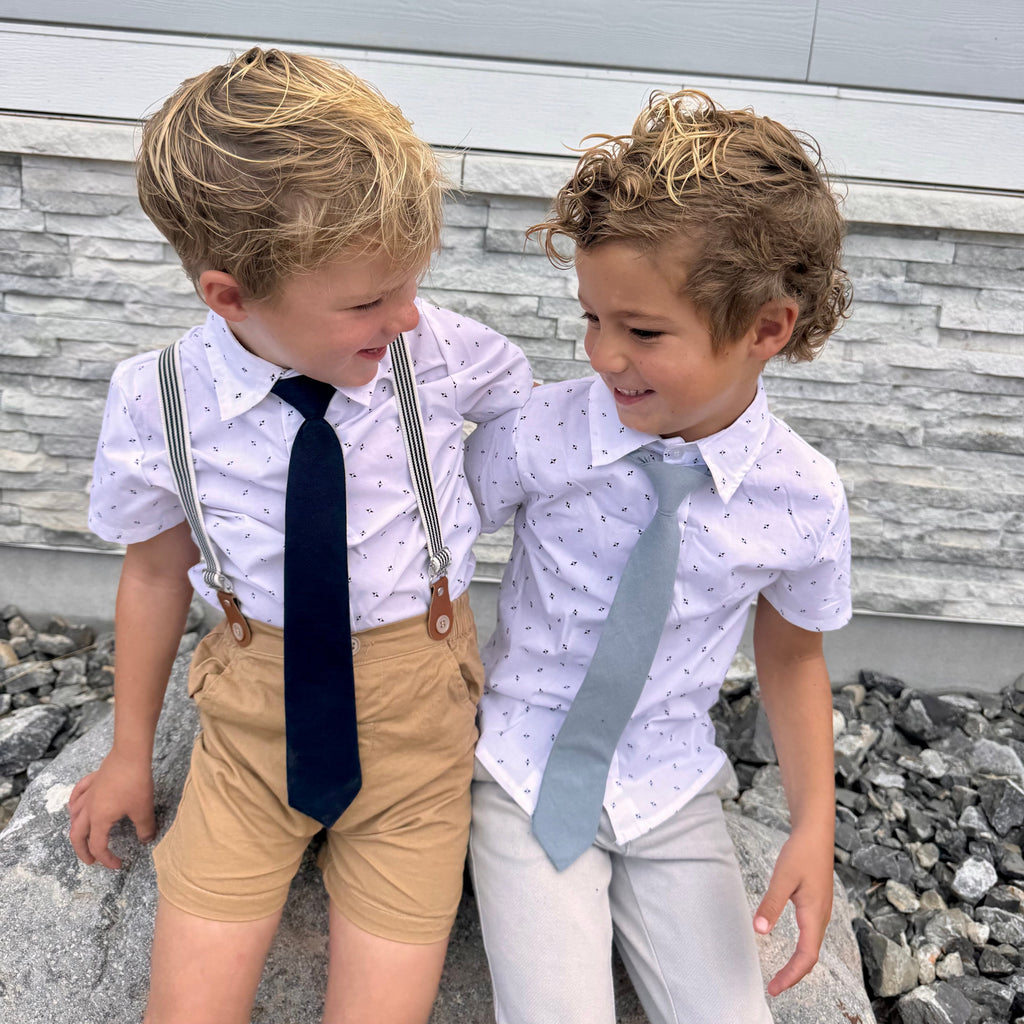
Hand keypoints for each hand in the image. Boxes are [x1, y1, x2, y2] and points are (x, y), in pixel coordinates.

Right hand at [68, 752, 155, 868]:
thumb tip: (146, 840)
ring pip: (73, 816)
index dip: (107, 859)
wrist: (130, 755)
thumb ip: (145, 828)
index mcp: (99, 819)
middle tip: (91, 860)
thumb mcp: (143, 809)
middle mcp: (88, 809)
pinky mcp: (91, 780)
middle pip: (77, 835)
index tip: (118, 865)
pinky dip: (74, 804)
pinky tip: (76, 806)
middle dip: (82, 851)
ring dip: (76, 829)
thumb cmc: (136, 783)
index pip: (98, 845)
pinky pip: (76, 795)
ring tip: (83, 836)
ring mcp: (88, 793)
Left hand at [752, 827, 833, 995]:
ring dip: (799, 963)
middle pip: (811, 956)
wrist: (816, 833)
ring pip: (812, 946)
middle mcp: (821, 916)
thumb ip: (771, 903)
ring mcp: (821, 910)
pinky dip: (803, 949)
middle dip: (794, 974)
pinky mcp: (818, 903)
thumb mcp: (782, 877)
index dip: (792, 975)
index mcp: (814, 914)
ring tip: (782, 975)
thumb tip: (759, 930)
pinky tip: (792, 948)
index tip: (775, 988)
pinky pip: (812, 935)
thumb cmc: (801, 852)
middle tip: (774, 987)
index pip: (807, 956)